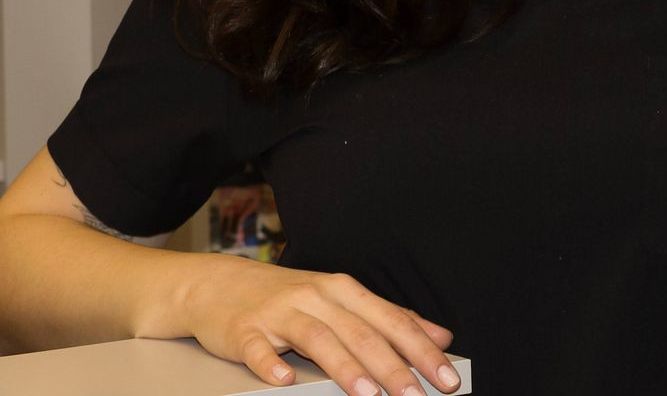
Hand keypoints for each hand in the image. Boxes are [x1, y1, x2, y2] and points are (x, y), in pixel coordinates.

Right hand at [182, 255, 461, 395]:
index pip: (391, 319)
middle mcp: (316, 296)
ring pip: (317, 338)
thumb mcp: (340, 299)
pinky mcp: (245, 330)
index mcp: (344, 290)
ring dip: (343, 367)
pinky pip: (258, 349)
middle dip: (391, 366)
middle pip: (360, 331)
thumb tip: (440, 336)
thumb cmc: (288, 295)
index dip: (421, 349)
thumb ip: (388, 318)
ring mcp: (280, 312)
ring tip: (367, 394)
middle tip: (415, 395)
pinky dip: (271, 366)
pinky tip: (283, 381)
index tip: (447, 376)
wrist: (220, 283)